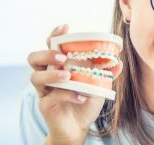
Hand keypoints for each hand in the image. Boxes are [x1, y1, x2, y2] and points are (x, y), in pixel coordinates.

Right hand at [28, 25, 105, 144]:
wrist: (79, 126)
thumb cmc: (85, 100)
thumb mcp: (98, 85)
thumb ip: (106, 73)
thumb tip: (119, 62)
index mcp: (59, 65)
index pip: (51, 45)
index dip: (55, 35)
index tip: (65, 27)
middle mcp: (48, 75)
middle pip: (34, 58)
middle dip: (47, 54)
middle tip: (62, 57)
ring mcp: (44, 90)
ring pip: (35, 77)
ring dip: (52, 74)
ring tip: (68, 76)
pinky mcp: (45, 105)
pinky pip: (51, 96)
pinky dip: (68, 94)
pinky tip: (82, 96)